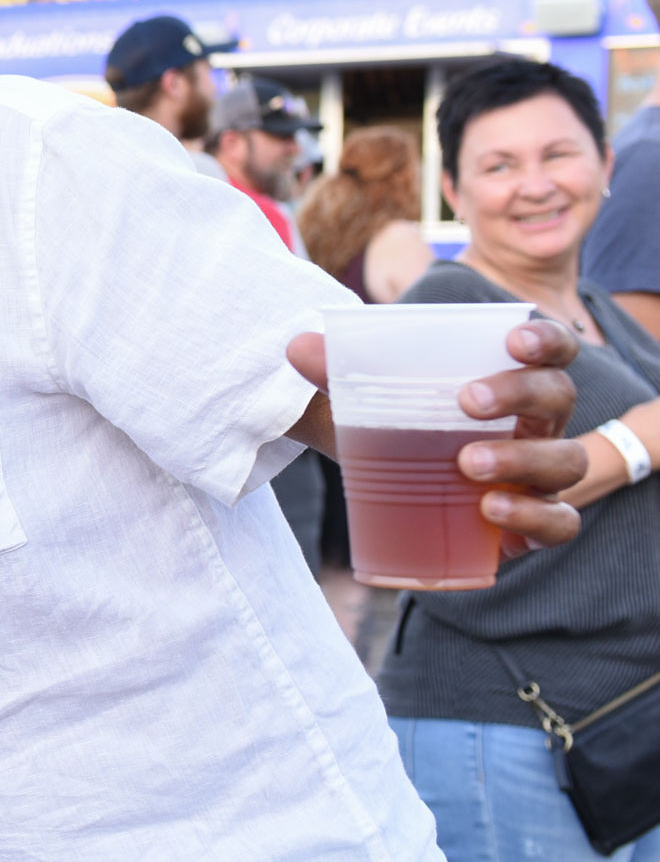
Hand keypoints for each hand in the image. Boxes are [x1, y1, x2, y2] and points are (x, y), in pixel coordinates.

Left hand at [289, 320, 586, 553]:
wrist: (401, 497)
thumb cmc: (395, 435)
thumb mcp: (362, 405)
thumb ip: (334, 375)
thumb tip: (296, 346)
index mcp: (511, 379)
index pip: (552, 348)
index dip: (545, 339)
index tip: (513, 340)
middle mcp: (539, 422)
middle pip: (559, 396)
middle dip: (520, 394)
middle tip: (467, 401)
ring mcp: (543, 473)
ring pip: (565, 460)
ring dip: (522, 459)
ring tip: (468, 464)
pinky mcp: (536, 520)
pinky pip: (558, 522)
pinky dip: (533, 516)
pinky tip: (491, 512)